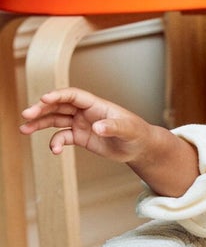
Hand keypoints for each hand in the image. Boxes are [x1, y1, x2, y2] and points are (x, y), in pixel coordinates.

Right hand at [20, 87, 199, 196]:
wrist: (140, 147)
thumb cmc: (137, 133)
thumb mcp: (129, 130)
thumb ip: (114, 127)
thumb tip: (97, 127)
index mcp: (96, 104)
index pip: (73, 95)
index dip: (58, 95)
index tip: (44, 99)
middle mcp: (85, 112)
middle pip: (59, 106)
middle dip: (42, 109)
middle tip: (26, 115)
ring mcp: (81, 123)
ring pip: (55, 120)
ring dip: (40, 124)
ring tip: (24, 130)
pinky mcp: (80, 137)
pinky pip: (62, 137)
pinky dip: (55, 142)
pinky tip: (54, 151)